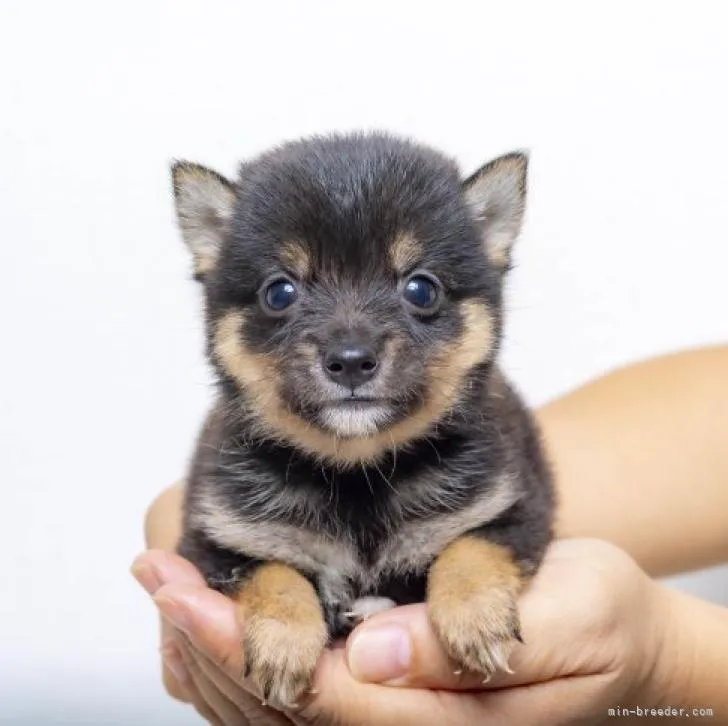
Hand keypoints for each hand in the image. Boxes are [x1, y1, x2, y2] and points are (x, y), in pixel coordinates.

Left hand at [133, 536, 676, 725]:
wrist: (619, 636)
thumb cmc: (599, 618)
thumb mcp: (566, 619)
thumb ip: (479, 638)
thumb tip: (376, 652)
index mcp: (445, 721)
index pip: (322, 692)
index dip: (245, 638)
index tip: (184, 589)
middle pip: (279, 704)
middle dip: (207, 637)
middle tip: (155, 570)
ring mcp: (395, 720)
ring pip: (276, 705)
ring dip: (212, 645)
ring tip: (166, 580)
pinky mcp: (390, 697)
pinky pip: (299, 690)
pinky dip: (245, 652)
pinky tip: (215, 610)